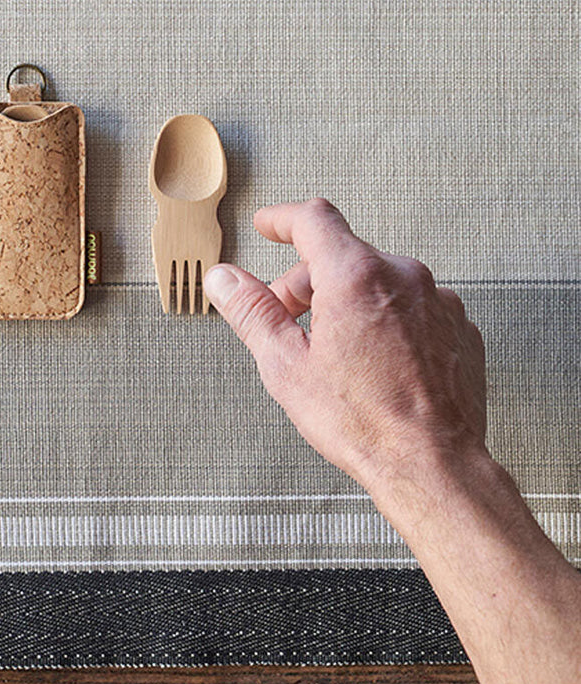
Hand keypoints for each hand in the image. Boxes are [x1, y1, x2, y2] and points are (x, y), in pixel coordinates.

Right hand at [203, 198, 486, 496]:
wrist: (433, 464)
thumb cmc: (364, 421)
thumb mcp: (285, 364)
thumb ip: (251, 310)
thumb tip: (224, 279)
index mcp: (356, 275)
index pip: (313, 219)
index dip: (282, 219)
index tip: (268, 225)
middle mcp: (403, 276)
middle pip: (342, 255)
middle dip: (306, 282)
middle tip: (287, 323)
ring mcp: (437, 300)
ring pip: (378, 281)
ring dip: (347, 301)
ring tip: (334, 351)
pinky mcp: (458, 326)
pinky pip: (411, 306)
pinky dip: (386, 320)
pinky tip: (373, 362)